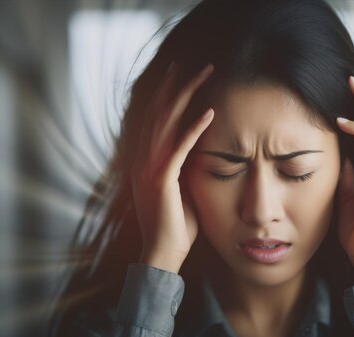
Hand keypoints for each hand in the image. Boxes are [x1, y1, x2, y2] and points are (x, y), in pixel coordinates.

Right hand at [131, 62, 214, 273]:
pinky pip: (180, 147)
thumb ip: (184, 167)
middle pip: (159, 111)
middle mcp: (143, 159)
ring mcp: (150, 168)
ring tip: (204, 74)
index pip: (155, 119)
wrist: (162, 253)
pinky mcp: (162, 179)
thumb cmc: (175, 225)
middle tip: (197, 65)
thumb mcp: (180, 189)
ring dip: (186, 95)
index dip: (167, 95)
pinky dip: (194, 128)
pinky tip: (210, 112)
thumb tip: (200, 150)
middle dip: (178, 85)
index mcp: (145, 161)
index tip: (182, 76)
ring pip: (167, 121)